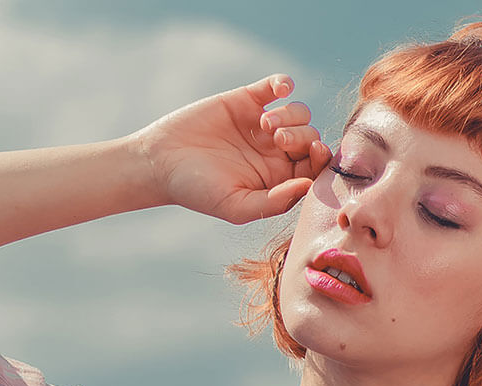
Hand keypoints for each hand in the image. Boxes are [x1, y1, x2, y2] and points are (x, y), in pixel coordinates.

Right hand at [129, 74, 332, 224]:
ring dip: (291, 116)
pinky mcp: (247, 100)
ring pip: (299, 113)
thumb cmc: (197, 191)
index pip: (315, 166)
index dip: (321, 158)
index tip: (314, 152)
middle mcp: (276, 151)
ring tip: (266, 124)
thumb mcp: (236, 206)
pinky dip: (284, 83)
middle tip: (277, 139)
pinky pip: (276, 86)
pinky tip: (280, 89)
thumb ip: (274, 202)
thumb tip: (309, 186)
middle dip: (302, 136)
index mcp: (280, 177)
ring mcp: (263, 124)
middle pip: (310, 137)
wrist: (159, 162)